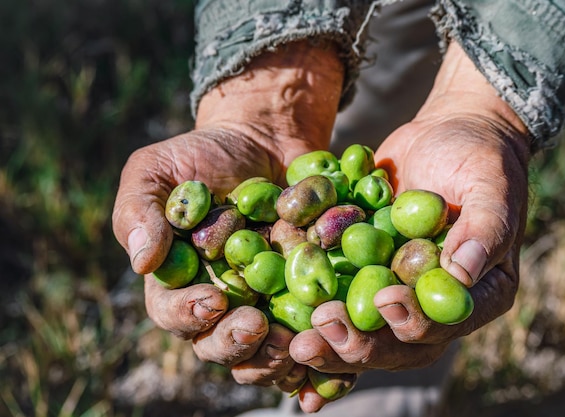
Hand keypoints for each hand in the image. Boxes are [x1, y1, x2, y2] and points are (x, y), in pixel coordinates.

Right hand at [112, 41, 343, 391]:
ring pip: (262, 352)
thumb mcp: (157, 171)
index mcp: (178, 282)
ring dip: (275, 357)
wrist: (263, 141)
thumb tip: (141, 262)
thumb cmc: (202, 155)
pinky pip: (308, 334)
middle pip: (218, 344)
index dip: (188, 314)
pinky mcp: (302, 298)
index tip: (212, 300)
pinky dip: (318, 349)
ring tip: (292, 342)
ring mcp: (262, 304)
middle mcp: (219, 303)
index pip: (173, 312)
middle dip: (235, 343)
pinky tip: (330, 346)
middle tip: (256, 326)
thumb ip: (140, 211)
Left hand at [289, 41, 531, 411]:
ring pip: (360, 330)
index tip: (387, 301)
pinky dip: (308, 311)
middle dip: (357, 344)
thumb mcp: (491, 187)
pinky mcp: (361, 273)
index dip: (414, 322)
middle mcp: (430, 305)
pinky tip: (279, 320)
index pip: (443, 325)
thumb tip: (463, 272)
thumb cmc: (479, 159)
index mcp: (474, 296)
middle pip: (394, 342)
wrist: (445, 136)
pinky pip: (336, 297)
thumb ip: (484, 228)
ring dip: (327, 340)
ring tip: (295, 342)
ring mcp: (394, 292)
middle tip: (319, 337)